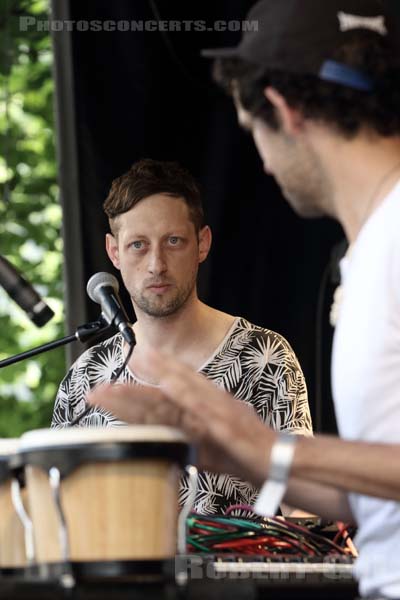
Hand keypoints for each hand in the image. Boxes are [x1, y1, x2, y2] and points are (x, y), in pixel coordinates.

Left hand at [88, 349, 275, 485]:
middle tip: (99, 390)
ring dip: (144, 391)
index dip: (137, 389)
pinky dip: (183, 395)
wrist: (275, 460)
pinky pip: (199, 408)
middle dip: (128, 391)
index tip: (113, 385)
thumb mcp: (210, 444)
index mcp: (198, 405)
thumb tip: (163, 439)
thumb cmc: (244, 451)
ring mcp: (211, 410)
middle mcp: (202, 402)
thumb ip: (186, 438)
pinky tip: (165, 388)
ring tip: (116, 389)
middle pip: (160, 393)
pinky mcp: (222, 423)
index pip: (163, 394)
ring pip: (172, 397)